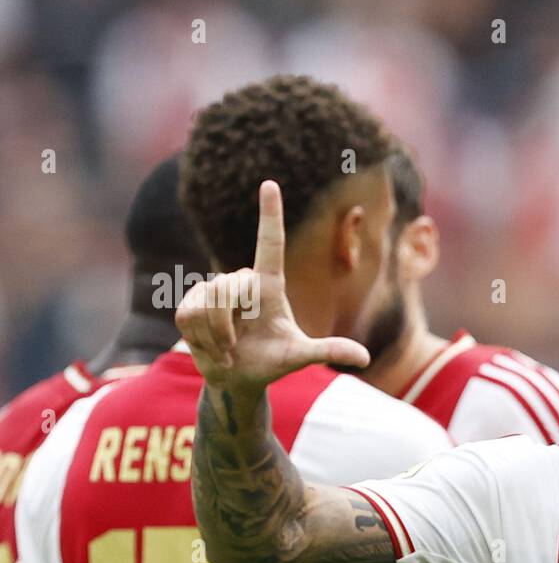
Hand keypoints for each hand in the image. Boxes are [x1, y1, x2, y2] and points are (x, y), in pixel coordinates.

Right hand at [175, 180, 369, 389]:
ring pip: (209, 301)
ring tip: (227, 348)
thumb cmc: (272, 362)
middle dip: (230, 323)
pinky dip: (200, 338)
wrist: (237, 378)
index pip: (271, 243)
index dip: (270, 214)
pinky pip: (189, 314)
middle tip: (237, 346)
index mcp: (270, 285)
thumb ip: (328, 351)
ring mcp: (213, 289)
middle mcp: (242, 280)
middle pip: (230, 287)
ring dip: (217, 334)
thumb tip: (366, 358)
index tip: (271, 184)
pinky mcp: (190, 302)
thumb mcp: (300, 357)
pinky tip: (209, 347)